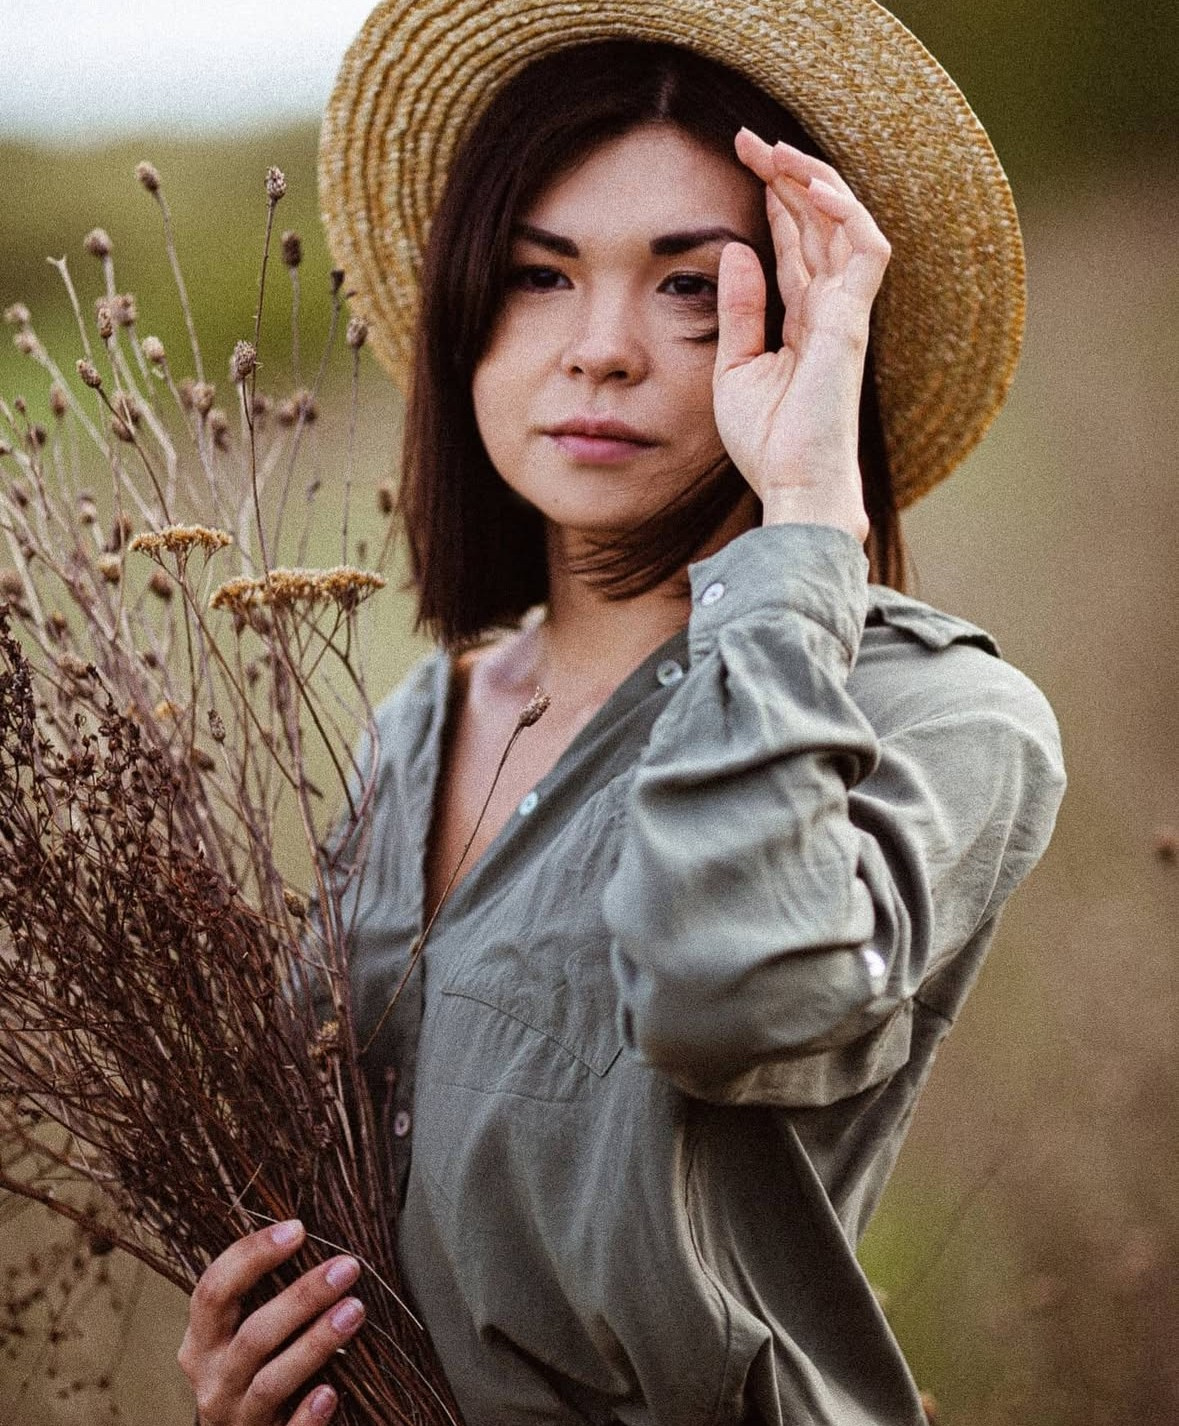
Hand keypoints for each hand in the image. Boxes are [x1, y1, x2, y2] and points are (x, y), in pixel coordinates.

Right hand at [178, 1220, 365, 1425]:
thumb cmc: (249, 1368)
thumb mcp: (237, 1332)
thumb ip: (259, 1296)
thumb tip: (304, 1233)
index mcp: (201, 1342)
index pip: (214, 1290)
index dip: (253, 1255)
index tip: (298, 1229)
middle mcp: (212, 1380)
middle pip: (253, 1335)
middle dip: (302, 1297)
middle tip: (346, 1267)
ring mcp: (235, 1418)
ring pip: (272, 1381)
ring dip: (315, 1344)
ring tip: (354, 1311)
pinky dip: (308, 1415)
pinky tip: (331, 1393)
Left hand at [713, 128, 891, 542]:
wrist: (792, 484)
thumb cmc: (769, 441)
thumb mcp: (735, 367)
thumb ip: (739, 310)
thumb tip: (734, 251)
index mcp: (805, 319)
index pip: (796, 242)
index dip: (775, 199)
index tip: (742, 161)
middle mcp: (831, 308)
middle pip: (817, 223)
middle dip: (787, 175)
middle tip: (750, 140)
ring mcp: (847, 312)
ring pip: (845, 223)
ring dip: (814, 181)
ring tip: (778, 151)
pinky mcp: (854, 322)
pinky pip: (865, 249)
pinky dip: (843, 211)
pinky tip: (809, 187)